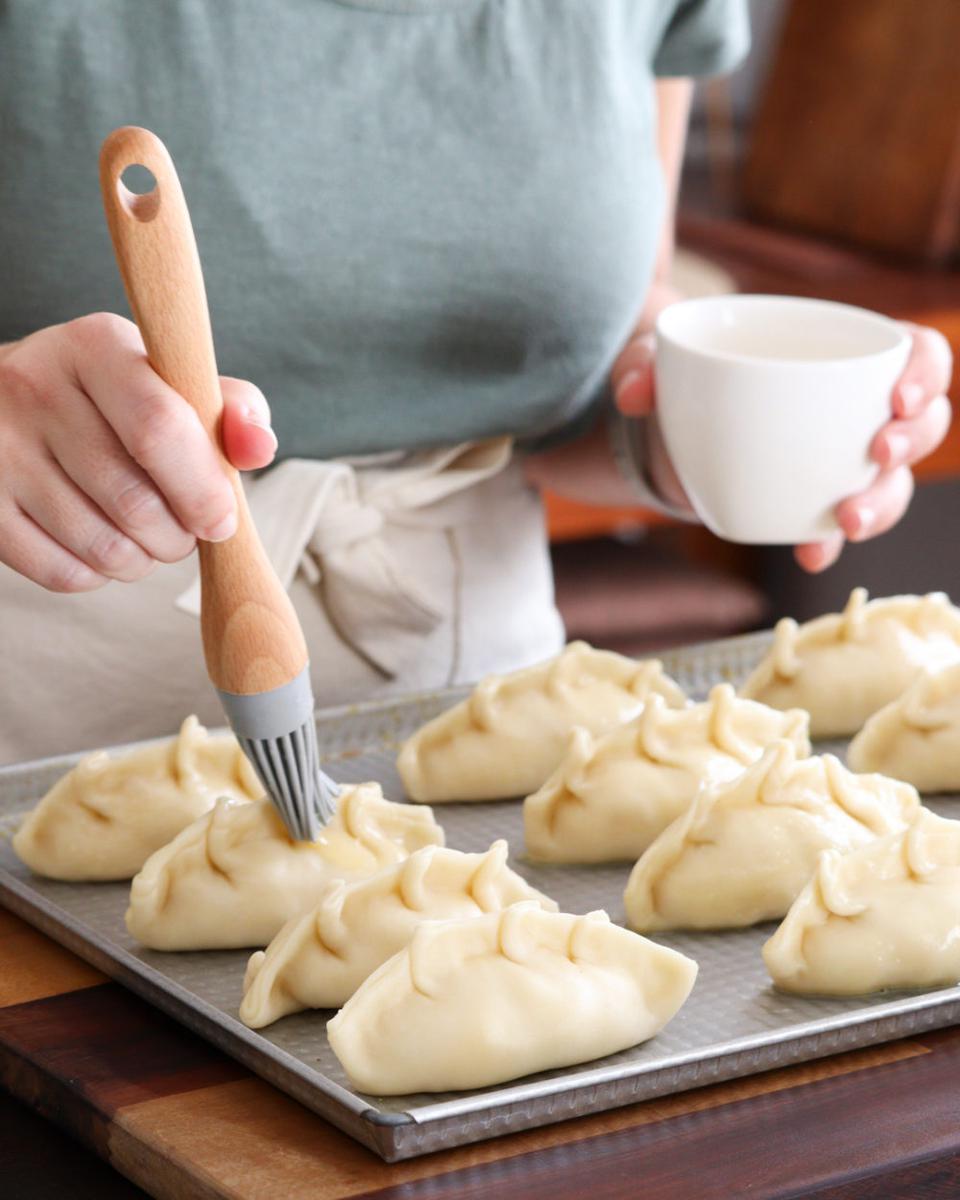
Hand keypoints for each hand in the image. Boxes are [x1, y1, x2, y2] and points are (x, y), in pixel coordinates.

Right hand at [0, 313, 276, 591]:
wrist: (5, 406)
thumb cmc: (114, 401)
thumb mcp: (170, 381)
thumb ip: (227, 409)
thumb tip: (258, 447)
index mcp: (94, 346)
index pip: (159, 427)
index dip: (203, 488)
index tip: (222, 519)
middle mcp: (34, 387)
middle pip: (133, 499)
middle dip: (179, 536)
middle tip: (186, 533)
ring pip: (102, 545)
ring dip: (144, 560)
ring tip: (148, 538)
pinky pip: (63, 572)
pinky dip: (99, 574)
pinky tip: (102, 546)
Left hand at [613, 314, 953, 570]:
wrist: (667, 431)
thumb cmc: (684, 376)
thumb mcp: (658, 359)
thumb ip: (641, 363)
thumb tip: (633, 391)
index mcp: (844, 354)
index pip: (919, 353)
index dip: (926, 372)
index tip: (899, 395)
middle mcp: (858, 411)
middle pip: (922, 424)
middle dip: (913, 441)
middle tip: (878, 452)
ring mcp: (840, 464)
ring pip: (892, 484)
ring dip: (881, 504)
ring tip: (846, 518)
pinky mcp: (810, 506)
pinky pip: (835, 529)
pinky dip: (826, 542)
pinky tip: (810, 554)